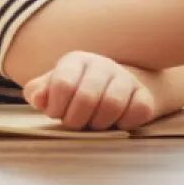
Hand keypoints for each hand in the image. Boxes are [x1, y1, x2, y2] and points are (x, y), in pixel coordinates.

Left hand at [22, 50, 160, 130]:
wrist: (114, 89)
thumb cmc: (76, 92)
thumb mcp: (52, 88)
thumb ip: (38, 91)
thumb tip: (39, 98)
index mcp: (76, 61)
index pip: (63, 84)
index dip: (56, 107)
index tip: (57, 112)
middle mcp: (103, 65)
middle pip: (86, 97)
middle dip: (76, 119)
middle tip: (76, 122)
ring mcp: (126, 79)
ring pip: (113, 104)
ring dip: (99, 123)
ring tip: (94, 123)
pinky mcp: (145, 94)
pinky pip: (138, 111)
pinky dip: (124, 123)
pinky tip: (116, 121)